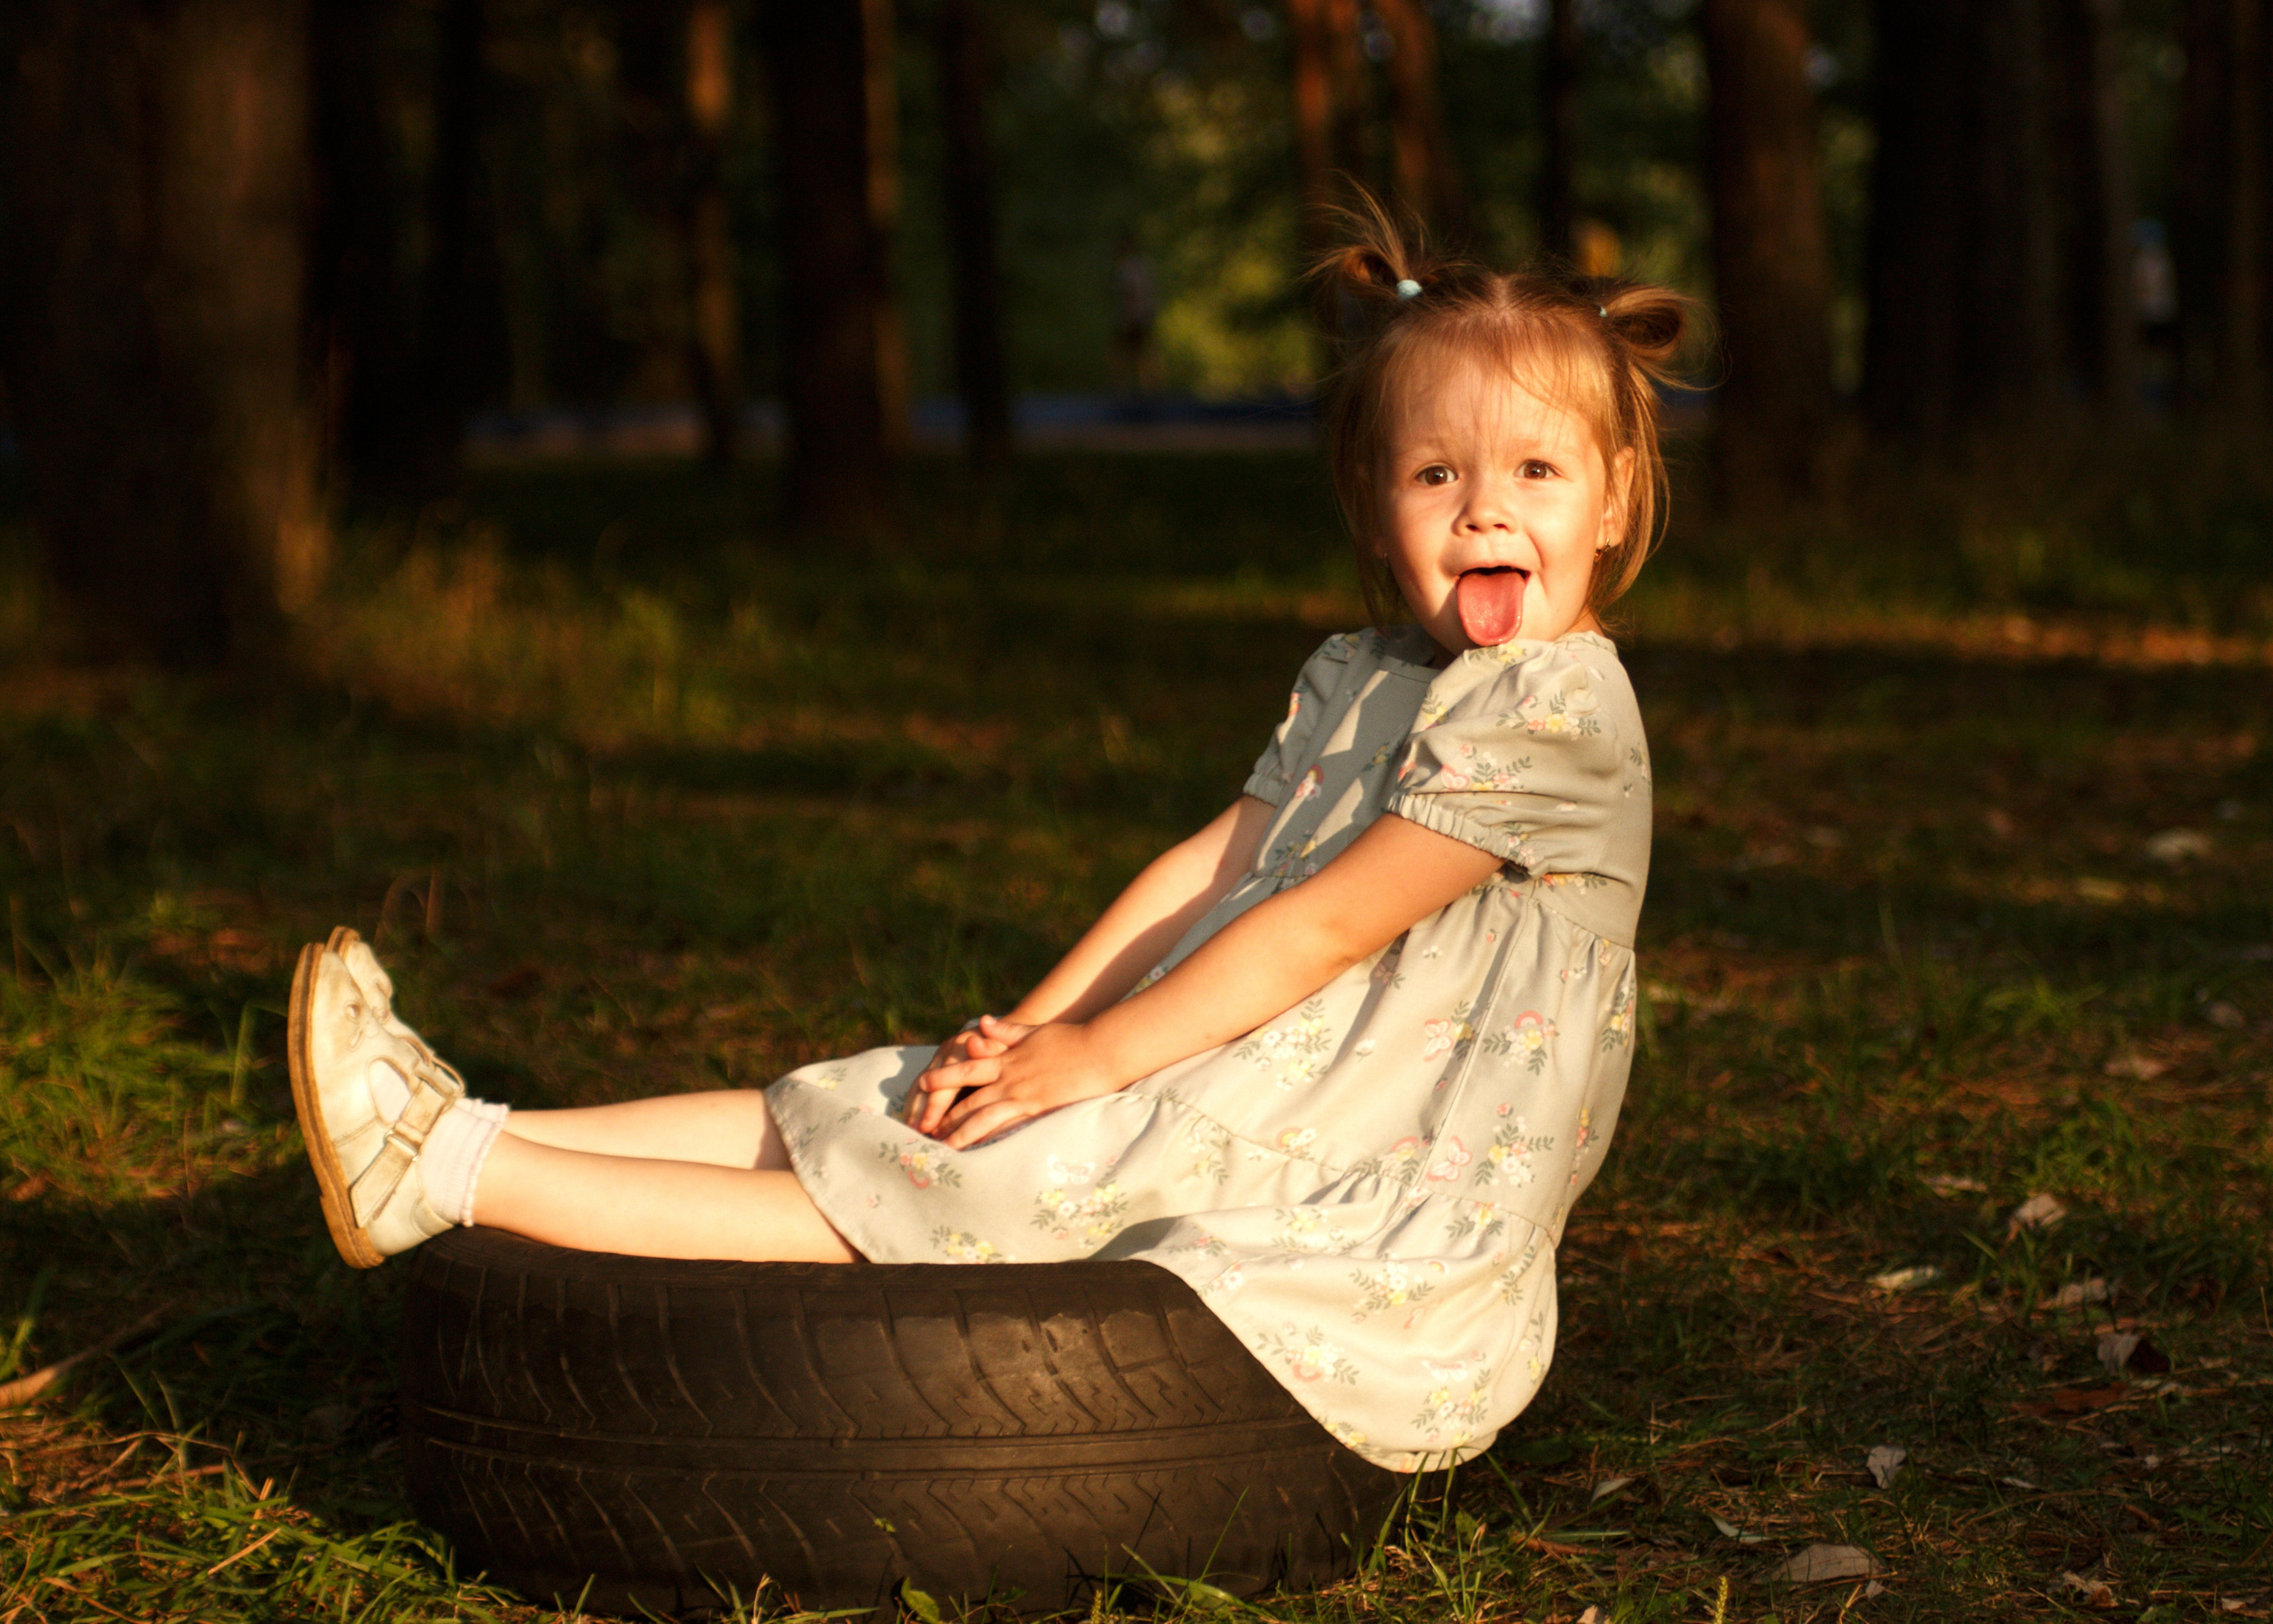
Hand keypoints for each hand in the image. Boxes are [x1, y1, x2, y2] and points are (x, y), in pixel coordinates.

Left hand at [923, 1021, 1126, 1148]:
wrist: (1100, 1050)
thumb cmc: (1071, 1039)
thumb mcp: (1035, 1031)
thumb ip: (1007, 1029)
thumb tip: (981, 1021)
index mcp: (1007, 1058)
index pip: (966, 1068)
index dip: (943, 1077)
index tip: (923, 1086)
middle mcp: (1009, 1078)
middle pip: (968, 1099)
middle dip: (944, 1116)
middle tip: (923, 1130)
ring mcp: (1023, 1096)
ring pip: (983, 1118)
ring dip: (960, 1134)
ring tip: (942, 1147)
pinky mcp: (1038, 1110)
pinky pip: (1007, 1128)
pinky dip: (989, 1140)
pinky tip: (977, 1151)